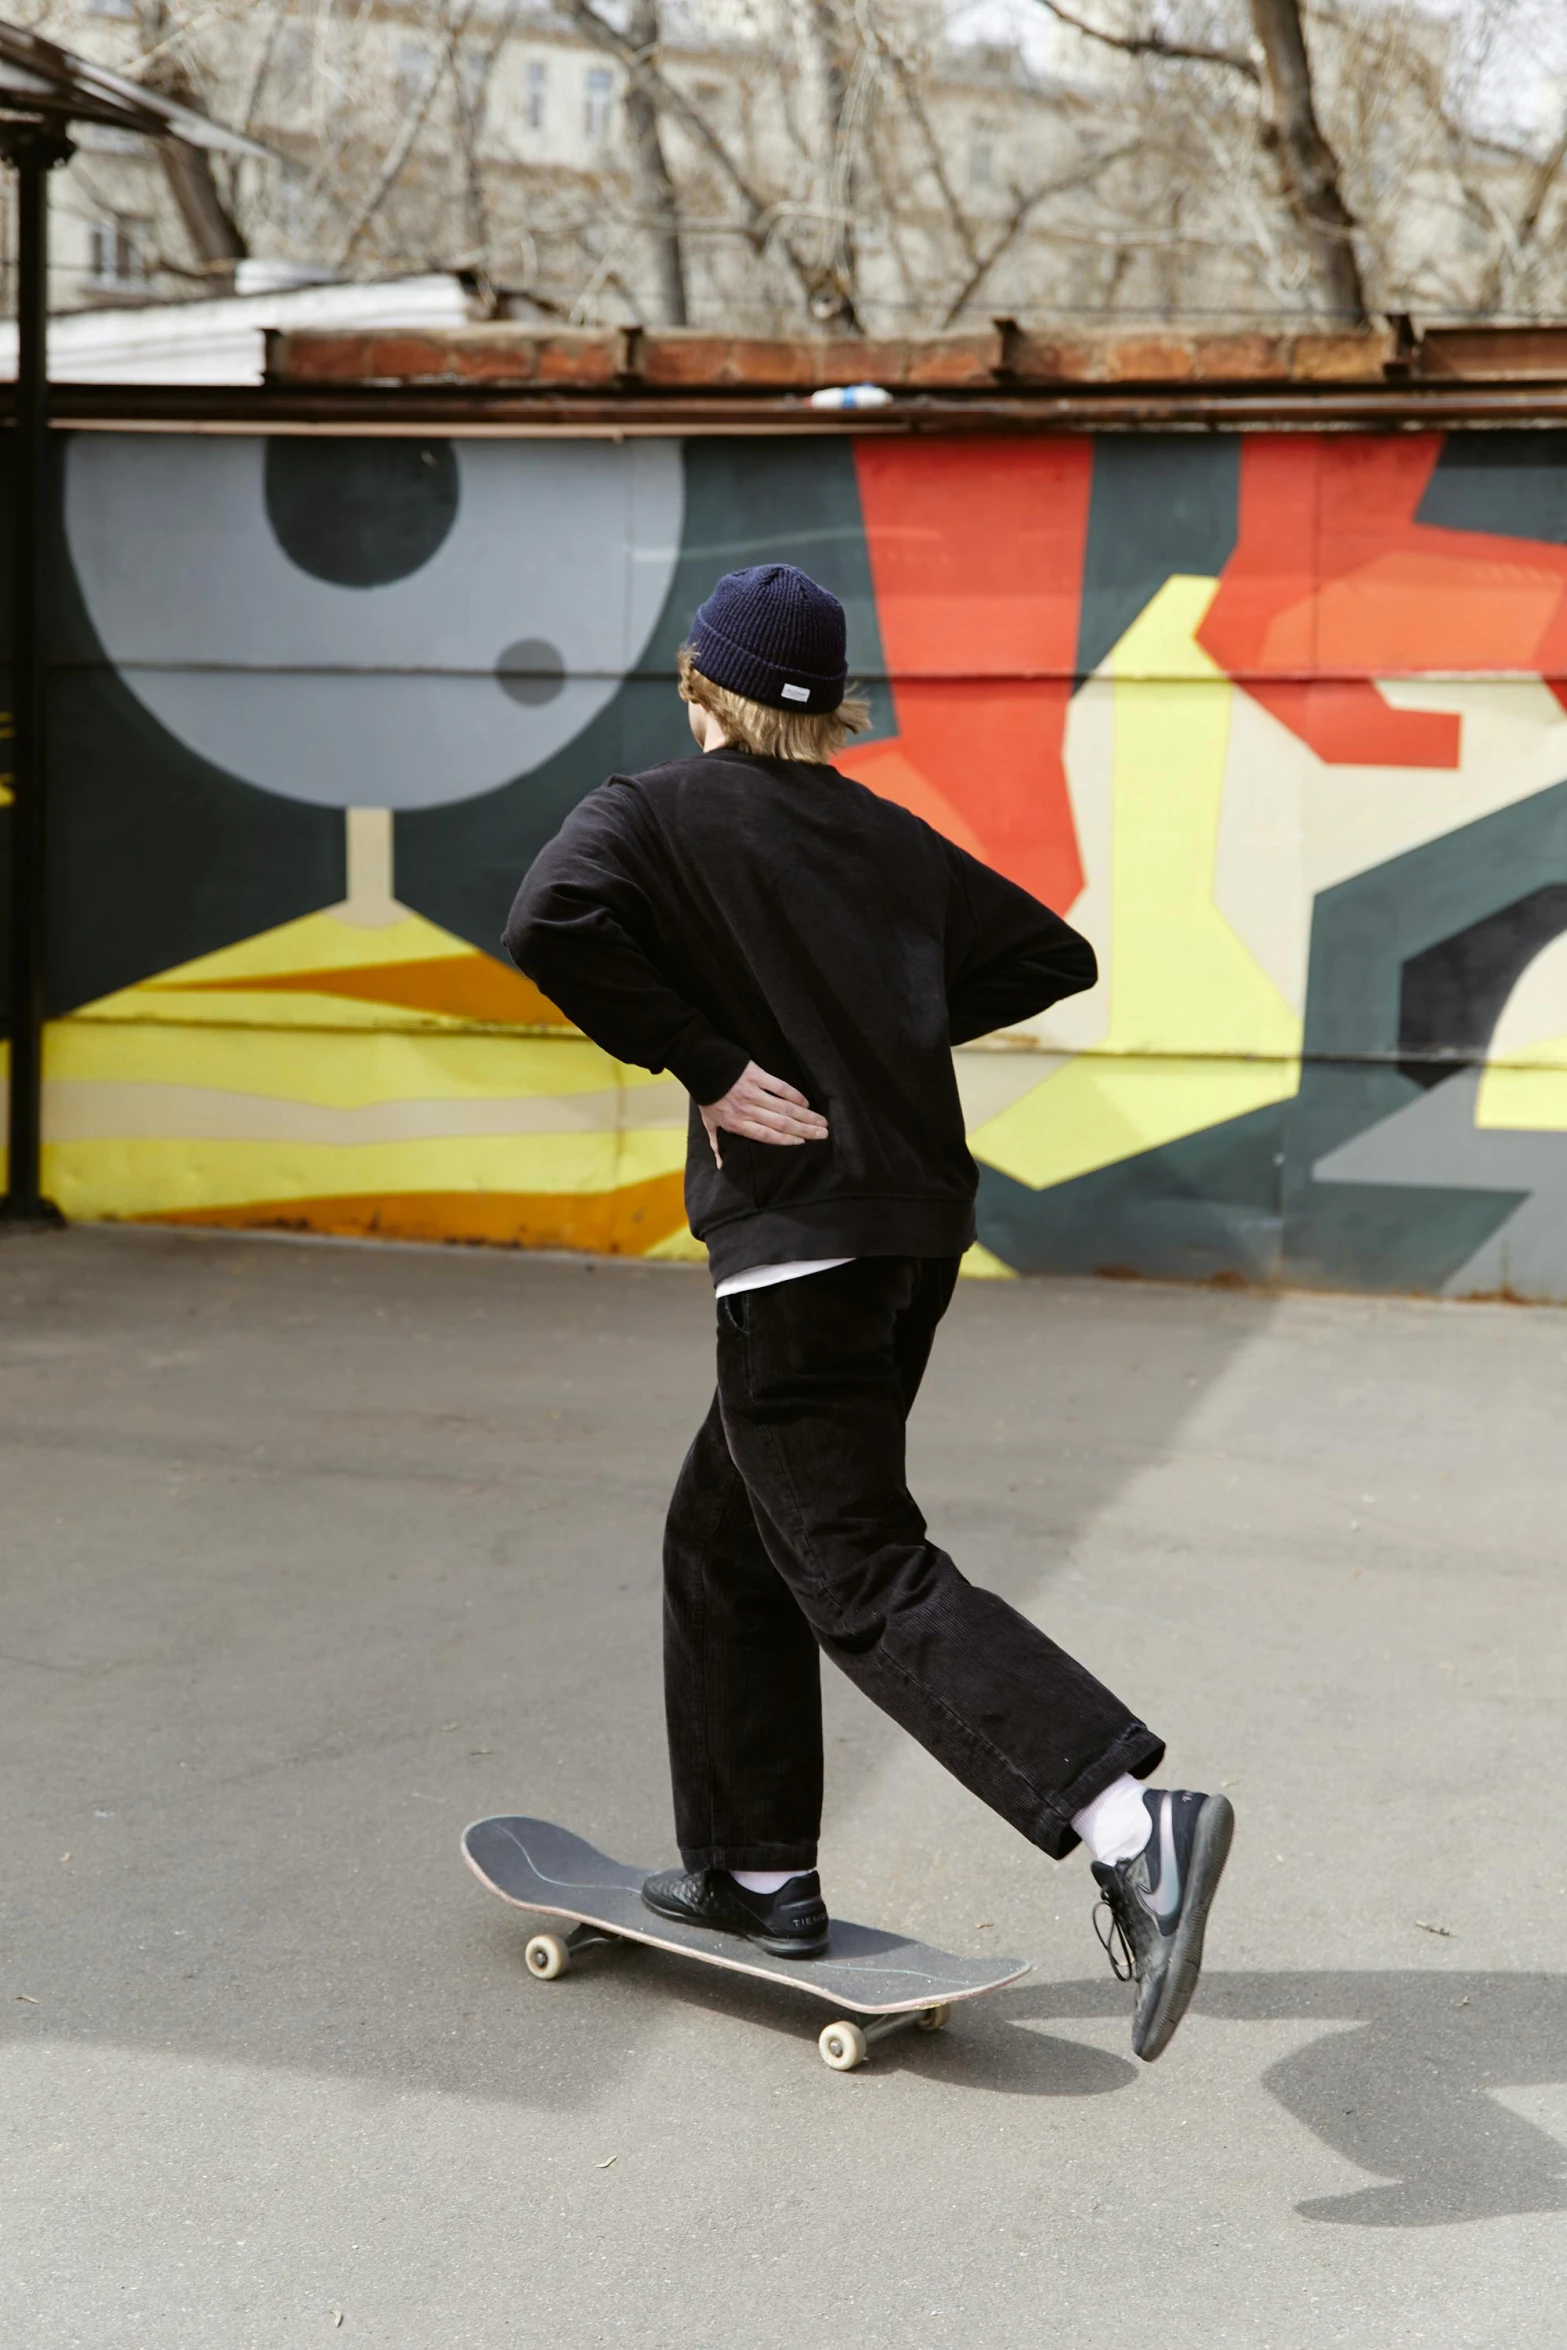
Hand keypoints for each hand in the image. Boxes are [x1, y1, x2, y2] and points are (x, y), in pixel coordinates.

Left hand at [700, 1061, 828, 1166]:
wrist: (701, 1067)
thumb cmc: (707, 1098)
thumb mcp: (709, 1123)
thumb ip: (718, 1144)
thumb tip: (722, 1165)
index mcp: (736, 1124)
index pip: (766, 1136)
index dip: (786, 1140)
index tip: (803, 1143)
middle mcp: (746, 1110)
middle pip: (780, 1124)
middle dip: (805, 1130)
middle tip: (823, 1135)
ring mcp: (752, 1092)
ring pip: (784, 1108)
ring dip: (805, 1115)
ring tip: (821, 1121)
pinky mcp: (756, 1075)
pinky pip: (780, 1087)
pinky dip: (794, 1095)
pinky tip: (805, 1102)